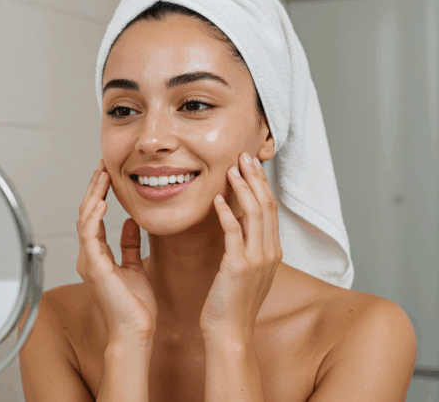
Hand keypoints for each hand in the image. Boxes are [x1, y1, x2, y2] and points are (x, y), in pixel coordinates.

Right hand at [76, 160, 157, 343]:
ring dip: (93, 195)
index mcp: (97, 256)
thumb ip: (129, 245)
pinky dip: (94, 218)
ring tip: (103, 176)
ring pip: (85, 219)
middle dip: (94, 187)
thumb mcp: (134, 267)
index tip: (108, 174)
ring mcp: (89, 261)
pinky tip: (103, 202)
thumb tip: (131, 223)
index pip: (95, 216)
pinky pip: (89, 236)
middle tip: (103, 166)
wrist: (135, 331)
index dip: (100, 194)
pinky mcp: (94, 267)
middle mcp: (89, 256)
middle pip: (86, 213)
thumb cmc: (136, 307)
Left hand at [200, 153, 282, 339]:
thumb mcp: (244, 270)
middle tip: (243, 156)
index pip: (270, 209)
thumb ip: (245, 246)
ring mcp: (256, 259)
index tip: (250, 165)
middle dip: (255, 177)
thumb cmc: (231, 302)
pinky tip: (216, 199)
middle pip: (266, 205)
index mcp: (272, 252)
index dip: (261, 184)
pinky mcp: (238, 267)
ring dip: (243, 188)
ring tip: (231, 169)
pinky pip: (234, 233)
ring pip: (255, 213)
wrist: (230, 332)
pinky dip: (226, 213)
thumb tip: (237, 222)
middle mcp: (269, 252)